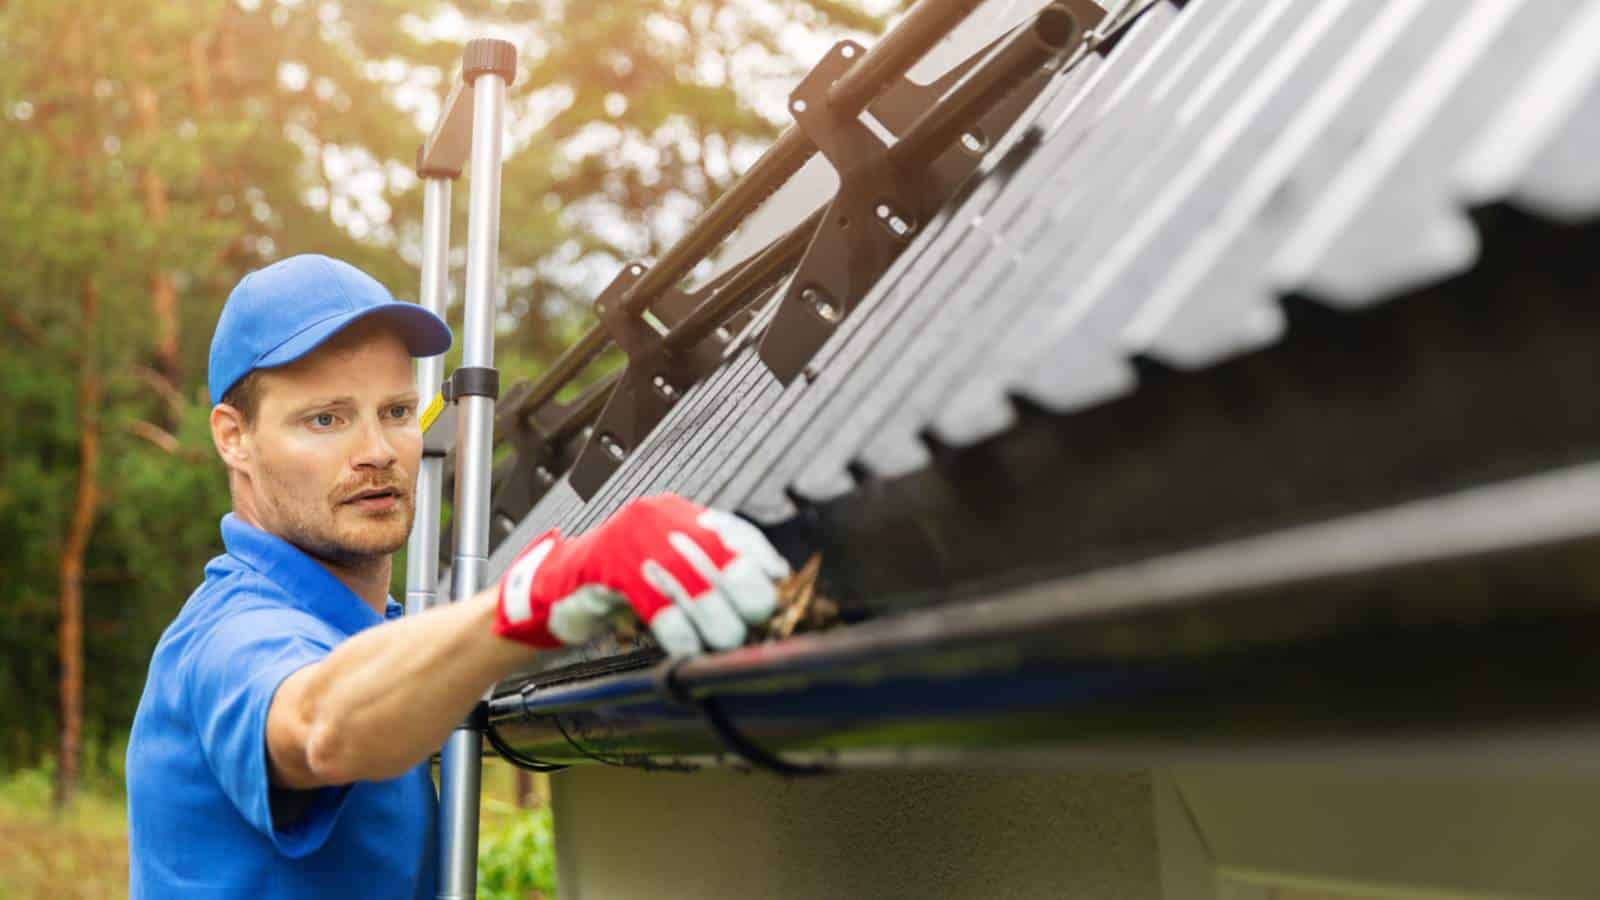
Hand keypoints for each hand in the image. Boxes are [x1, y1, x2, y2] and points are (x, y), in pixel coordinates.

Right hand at [493, 494, 791, 654]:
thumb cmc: (619, 585)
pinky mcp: (609, 569)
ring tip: (725, 641)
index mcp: (675, 514)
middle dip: (743, 594)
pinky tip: (687, 649)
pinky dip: (679, 632)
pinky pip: (658, 605)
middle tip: (753, 622)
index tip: (778, 583)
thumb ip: (708, 569)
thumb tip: (769, 583)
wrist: (555, 589)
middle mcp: (658, 519)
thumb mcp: (667, 567)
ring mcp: (632, 541)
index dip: (759, 559)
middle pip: (719, 556)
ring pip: (693, 584)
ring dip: (715, 620)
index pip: (733, 530)